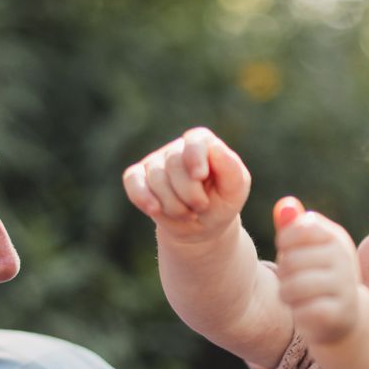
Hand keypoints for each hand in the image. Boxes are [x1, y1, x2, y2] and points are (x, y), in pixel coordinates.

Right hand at [122, 127, 251, 243]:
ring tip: (187, 214)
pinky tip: (154, 210)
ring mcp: (155, 162)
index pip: (195, 140)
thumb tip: (215, 147)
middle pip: (174, 164)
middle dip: (189, 193)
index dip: (195, 157)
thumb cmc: (221, 203)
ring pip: (156, 179)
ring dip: (173, 205)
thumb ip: (230, 167)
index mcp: (203, 145)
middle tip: (201, 207)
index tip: (200, 176)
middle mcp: (177, 149)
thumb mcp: (235, 189)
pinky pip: (132, 181)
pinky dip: (142, 197)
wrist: (202, 227)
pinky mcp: (137, 177)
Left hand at [273, 202, 365, 346]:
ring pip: (293, 287)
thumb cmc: (315, 276)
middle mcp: (343, 257)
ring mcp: (344, 285)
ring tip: (294, 296)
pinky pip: (303, 311)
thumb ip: (292, 227)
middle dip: (283, 274)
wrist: (343, 315)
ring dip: (286, 294)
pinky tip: (306, 312)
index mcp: (335, 237)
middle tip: (291, 280)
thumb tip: (285, 205)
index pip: (299, 228)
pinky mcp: (340, 312)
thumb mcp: (305, 250)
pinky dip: (298, 313)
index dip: (284, 242)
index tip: (288, 252)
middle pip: (290, 260)